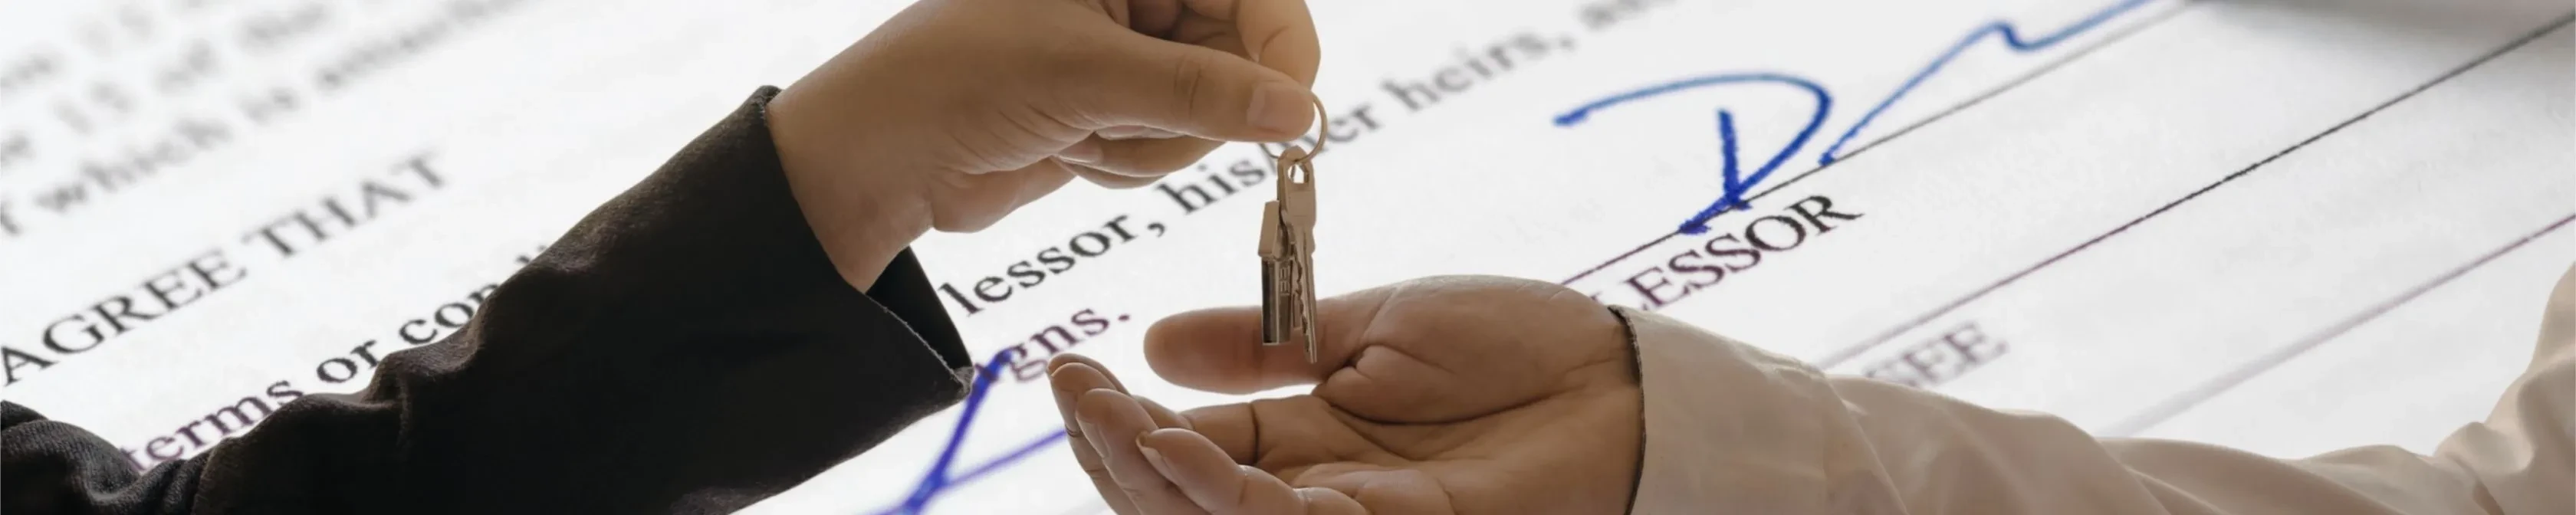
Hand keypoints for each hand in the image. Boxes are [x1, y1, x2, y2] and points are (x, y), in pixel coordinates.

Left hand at [762, 0, 1321, 288]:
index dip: (1279, 51)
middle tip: (1121, 117)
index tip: (1288, 113)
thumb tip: (1299, 110)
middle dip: (1189, 108)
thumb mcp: (1085, 75)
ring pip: (1207, 114)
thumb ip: (1200, 91)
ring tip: (1076, 129)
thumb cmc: (950, 80)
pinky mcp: (1112, 108)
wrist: (874, 161)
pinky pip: (1168, 146)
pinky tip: (1067, 147)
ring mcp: (1123, 53)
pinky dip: (1127, 161)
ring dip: (1148, 142)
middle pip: (1238, 58)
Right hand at [1047, 276, 1644, 512]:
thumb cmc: (1528, 350)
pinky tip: (1185, 448)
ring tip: (1119, 420)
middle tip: (1080, 394)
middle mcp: (1316, 497)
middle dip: (1115, 455)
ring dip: (1154, 479)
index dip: (1120, 421)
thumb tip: (1156, 342)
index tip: (1069, 366)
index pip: (1186, 450)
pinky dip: (1226, 496)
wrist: (1631, 385)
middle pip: (1181, 503)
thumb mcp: (1376, 323)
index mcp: (1308, 442)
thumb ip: (1267, 342)